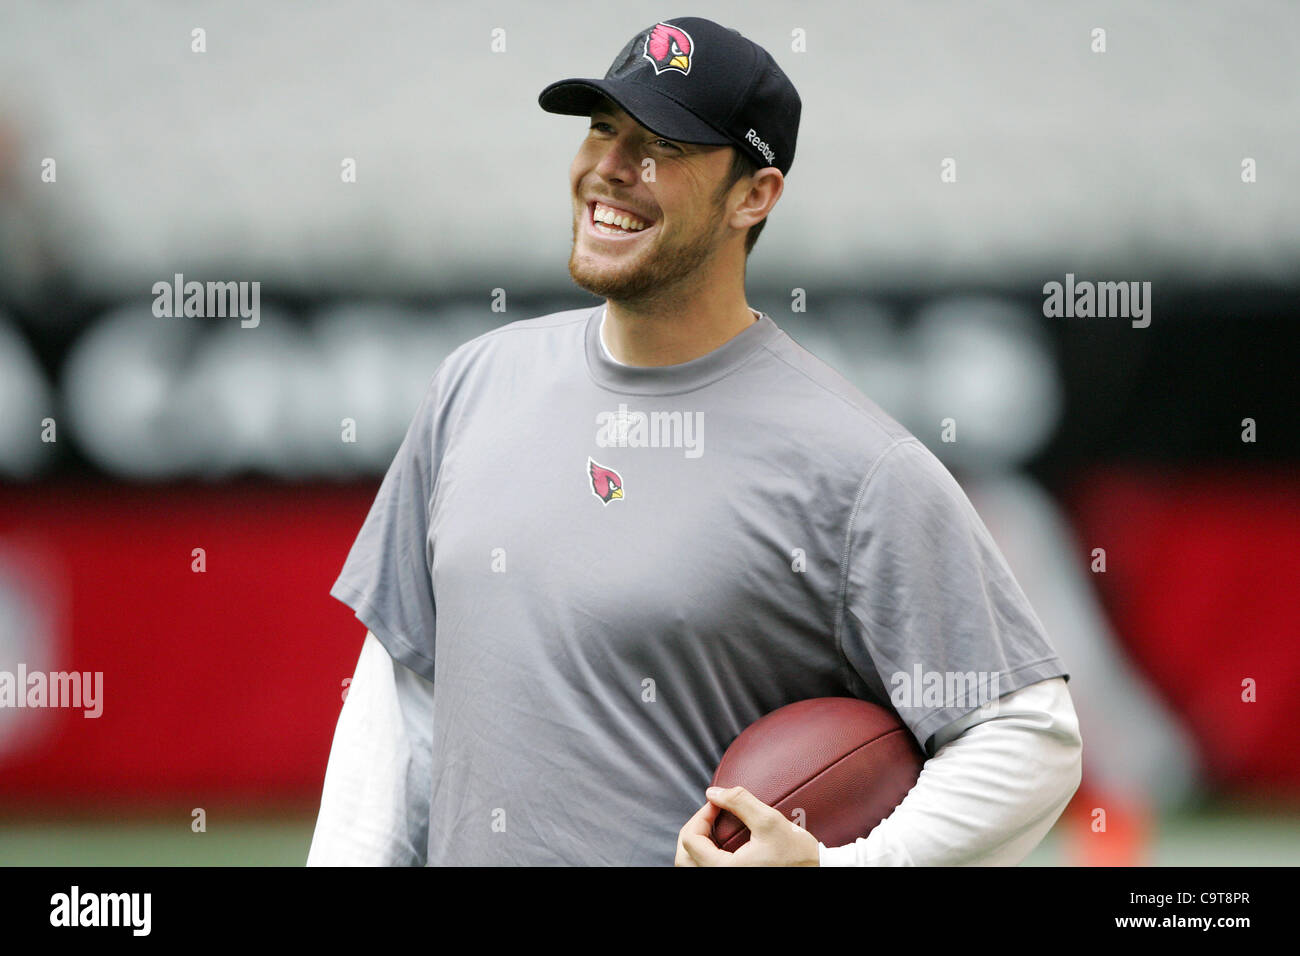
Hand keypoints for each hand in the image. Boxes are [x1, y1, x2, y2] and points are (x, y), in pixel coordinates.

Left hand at [675, 785, 820, 865]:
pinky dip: (708, 853)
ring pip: (693, 865)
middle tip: (711, 814)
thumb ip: (739, 802)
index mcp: (725, 869)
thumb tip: (713, 793)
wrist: (817, 870)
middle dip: (693, 830)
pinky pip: (707, 868)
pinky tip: (723, 840)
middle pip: (684, 858)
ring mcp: (728, 879)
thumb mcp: (769, 821)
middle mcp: (722, 878)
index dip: (700, 815)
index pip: (690, 841)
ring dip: (698, 843)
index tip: (717, 804)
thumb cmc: (796, 853)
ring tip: (714, 826)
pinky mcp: (735, 878)